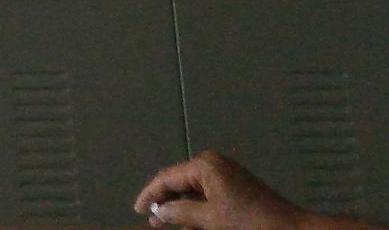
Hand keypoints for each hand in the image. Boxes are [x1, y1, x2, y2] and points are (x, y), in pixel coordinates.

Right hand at [135, 151, 309, 229]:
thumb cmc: (250, 221)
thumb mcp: (211, 219)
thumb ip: (180, 213)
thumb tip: (159, 212)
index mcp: (205, 165)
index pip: (168, 178)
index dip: (150, 194)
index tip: (138, 210)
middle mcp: (214, 164)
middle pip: (180, 182)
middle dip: (166, 201)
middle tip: (152, 221)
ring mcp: (227, 175)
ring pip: (193, 190)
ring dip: (182, 207)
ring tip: (169, 224)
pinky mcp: (236, 187)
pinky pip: (208, 195)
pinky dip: (197, 208)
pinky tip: (192, 222)